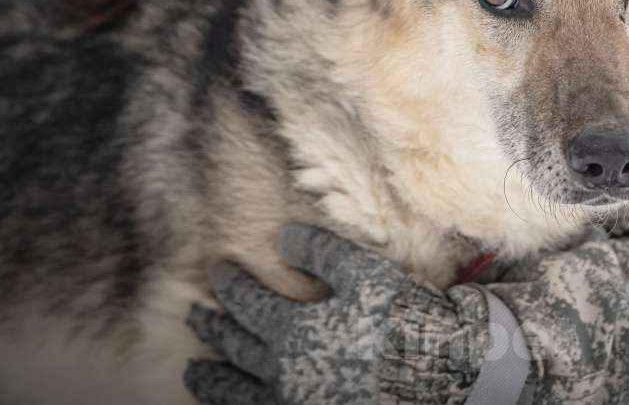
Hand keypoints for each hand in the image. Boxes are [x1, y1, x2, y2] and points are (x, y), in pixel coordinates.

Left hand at [184, 224, 488, 403]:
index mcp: (293, 328)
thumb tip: (282, 238)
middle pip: (235, 345)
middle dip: (212, 326)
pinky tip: (233, 402)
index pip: (247, 302)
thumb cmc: (400, 319)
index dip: (230, 284)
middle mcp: (283, 368)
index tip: (219, 270)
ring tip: (196, 371)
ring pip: (236, 390)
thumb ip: (320, 253)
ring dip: (211, 378)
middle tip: (196, 316)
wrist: (432, 371)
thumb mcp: (365, 273)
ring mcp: (292, 400)